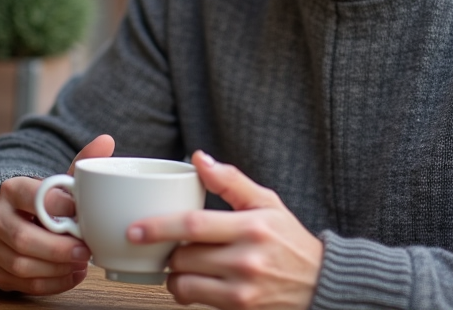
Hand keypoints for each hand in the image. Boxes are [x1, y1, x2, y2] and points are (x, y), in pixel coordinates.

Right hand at [0, 134, 115, 293]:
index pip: (34, 199)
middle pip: (24, 238)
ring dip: (57, 269)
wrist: (13, 221)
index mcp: (12, 189)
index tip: (82, 216)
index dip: (61, 209)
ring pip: (22, 264)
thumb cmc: (43, 203)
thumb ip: (82, 164)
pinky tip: (71, 276)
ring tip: (81, 264)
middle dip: (59, 249)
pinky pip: (23, 284)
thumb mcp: (59, 183)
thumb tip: (106, 140)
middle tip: (85, 251)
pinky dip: (52, 284)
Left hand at [129, 151, 323, 309]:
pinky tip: (193, 280)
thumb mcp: (267, 203)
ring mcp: (242, 289)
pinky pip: (194, 300)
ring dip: (173, 272)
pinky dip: (184, 290)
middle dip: (167, 249)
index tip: (134, 228)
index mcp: (252, 226)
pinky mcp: (239, 308)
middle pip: (184, 255)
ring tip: (183, 262)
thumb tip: (199, 158)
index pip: (195, 225)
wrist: (318, 284)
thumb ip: (231, 181)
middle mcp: (246, 259)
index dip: (158, 227)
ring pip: (184, 282)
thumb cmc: (288, 240)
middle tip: (168, 241)